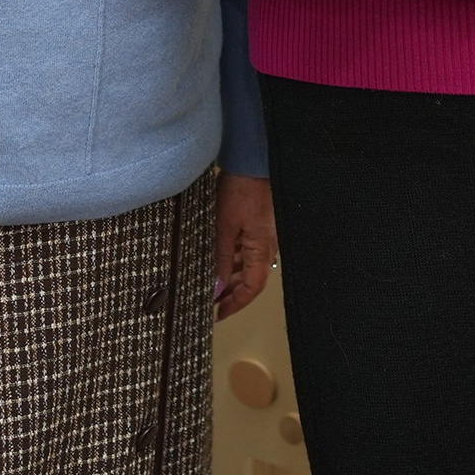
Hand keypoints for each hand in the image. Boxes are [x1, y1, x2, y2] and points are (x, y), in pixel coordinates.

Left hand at [214, 172, 275, 319]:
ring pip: (247, 265)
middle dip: (231, 293)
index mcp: (261, 249)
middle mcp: (266, 246)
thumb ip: (220, 258)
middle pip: (250, 279)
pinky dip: (231, 259)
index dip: (235, 304)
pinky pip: (246, 250)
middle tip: (209, 301)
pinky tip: (216, 258)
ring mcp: (263, 235)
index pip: (252, 288)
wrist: (253, 160)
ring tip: (208, 282)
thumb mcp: (225, 226)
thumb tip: (216, 288)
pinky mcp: (258, 224)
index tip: (217, 314)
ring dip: (230, 276)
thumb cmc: (242, 190)